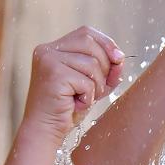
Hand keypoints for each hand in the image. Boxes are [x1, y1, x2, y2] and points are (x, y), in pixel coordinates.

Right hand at [21, 26, 124, 141]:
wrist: (44, 131)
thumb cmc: (66, 109)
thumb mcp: (91, 84)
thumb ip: (106, 70)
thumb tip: (120, 57)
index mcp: (53, 48)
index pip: (86, 33)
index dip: (106, 43)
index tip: (119, 59)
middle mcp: (47, 50)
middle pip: (90, 43)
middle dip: (104, 66)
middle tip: (97, 89)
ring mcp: (48, 60)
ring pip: (91, 64)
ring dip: (96, 86)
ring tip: (83, 99)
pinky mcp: (53, 74)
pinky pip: (86, 81)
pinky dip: (88, 96)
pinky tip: (75, 105)